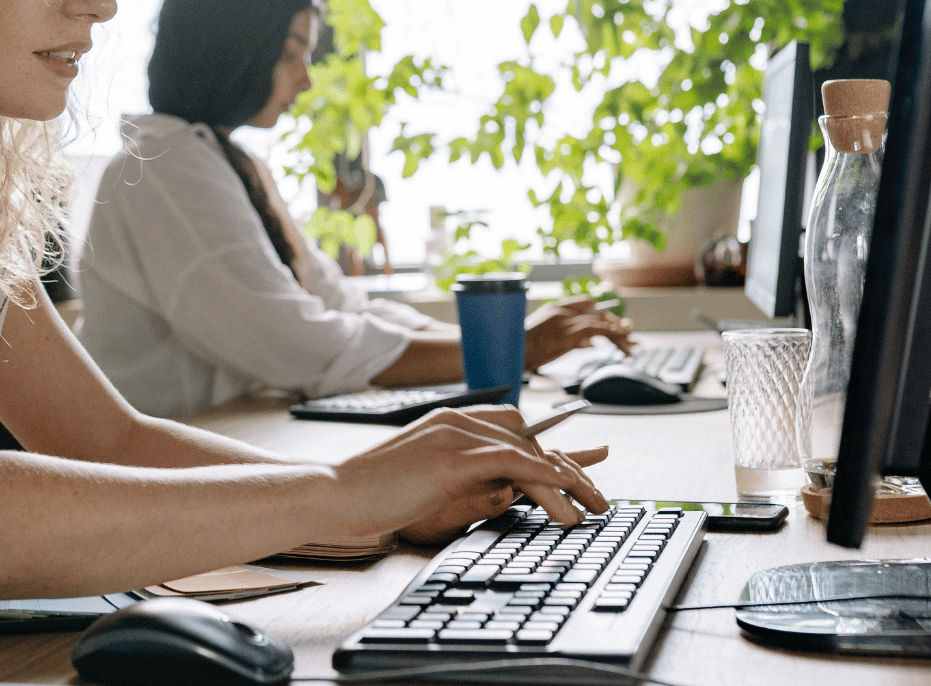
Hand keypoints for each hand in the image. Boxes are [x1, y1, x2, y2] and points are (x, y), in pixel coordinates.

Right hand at [332, 405, 609, 545]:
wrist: (333, 493)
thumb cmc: (369, 495)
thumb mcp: (422, 480)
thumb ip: (456, 476)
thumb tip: (490, 492)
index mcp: (448, 422)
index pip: (514, 427)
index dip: (549, 451)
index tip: (576, 476)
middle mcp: (456, 420)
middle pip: (530, 438)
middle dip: (570, 468)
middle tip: (597, 498)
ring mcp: (454, 435)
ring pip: (529, 451)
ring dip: (569, 481)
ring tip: (593, 509)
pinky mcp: (452, 457)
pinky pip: (514, 463)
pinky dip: (546, 480)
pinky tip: (566, 501)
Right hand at [523, 295, 633, 369]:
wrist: (508, 352)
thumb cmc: (520, 348)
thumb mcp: (544, 337)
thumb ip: (567, 338)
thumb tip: (589, 344)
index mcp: (554, 309)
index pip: (586, 302)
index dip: (602, 313)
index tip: (614, 323)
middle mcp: (562, 312)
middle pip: (597, 312)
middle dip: (615, 323)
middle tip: (630, 334)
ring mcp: (564, 323)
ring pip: (599, 322)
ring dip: (618, 334)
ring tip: (631, 345)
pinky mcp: (566, 336)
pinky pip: (595, 331)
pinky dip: (611, 335)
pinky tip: (621, 344)